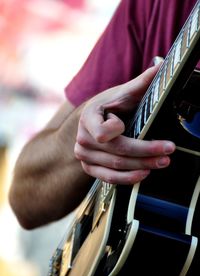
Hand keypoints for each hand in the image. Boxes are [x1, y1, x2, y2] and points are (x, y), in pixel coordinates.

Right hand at [74, 66, 175, 184]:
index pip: (102, 133)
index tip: (132, 125)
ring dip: (142, 166)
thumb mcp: (122, 94)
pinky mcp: (89, 168)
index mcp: (88, 117)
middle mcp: (82, 139)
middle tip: (168, 152)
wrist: (93, 122)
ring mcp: (84, 156)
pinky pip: (109, 178)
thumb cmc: (109, 107)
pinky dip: (128, 178)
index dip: (118, 131)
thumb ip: (140, 83)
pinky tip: (144, 174)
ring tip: (162, 162)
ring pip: (116, 166)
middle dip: (145, 152)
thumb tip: (162, 66)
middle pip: (117, 151)